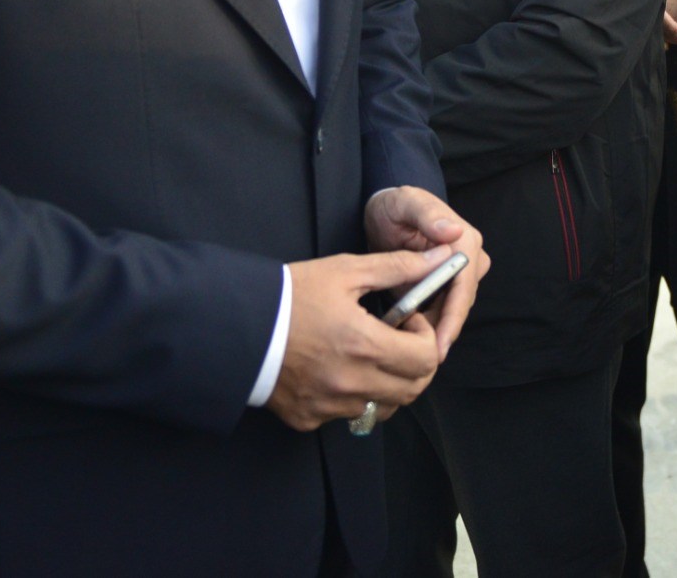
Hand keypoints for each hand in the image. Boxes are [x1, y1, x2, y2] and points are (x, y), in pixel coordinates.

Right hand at [268, 247, 450, 432]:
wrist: (235, 325)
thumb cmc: (291, 294)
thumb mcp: (346, 271)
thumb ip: (398, 267)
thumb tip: (441, 258)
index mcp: (364, 346)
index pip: (426, 359)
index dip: (426, 338)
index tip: (408, 321)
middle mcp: (350, 384)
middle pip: (412, 389)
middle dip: (415, 363)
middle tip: (396, 338)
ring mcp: (328, 406)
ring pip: (383, 407)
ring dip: (388, 384)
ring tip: (368, 355)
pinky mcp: (309, 418)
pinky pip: (348, 415)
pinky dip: (354, 397)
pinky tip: (338, 371)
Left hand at [364, 186, 488, 358]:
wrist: (386, 212)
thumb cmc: (395, 206)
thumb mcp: (406, 203)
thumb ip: (427, 215)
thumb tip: (454, 232)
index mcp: (465, 240)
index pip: (464, 286)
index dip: (453, 317)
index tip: (439, 344)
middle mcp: (470, 258)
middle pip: (461, 303)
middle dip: (446, 331)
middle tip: (426, 362)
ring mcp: (460, 273)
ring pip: (453, 310)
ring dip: (438, 332)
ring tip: (417, 358)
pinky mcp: (447, 284)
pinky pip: (442, 310)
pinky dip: (430, 325)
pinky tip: (414, 342)